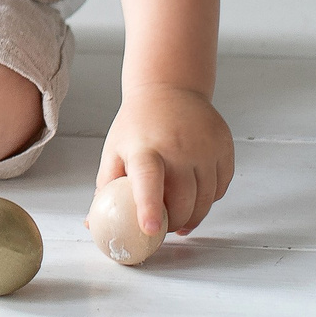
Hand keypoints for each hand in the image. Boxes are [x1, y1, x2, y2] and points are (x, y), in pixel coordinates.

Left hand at [98, 83, 233, 236]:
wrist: (168, 88)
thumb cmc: (138, 124)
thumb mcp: (114, 150)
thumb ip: (107, 187)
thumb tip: (92, 223)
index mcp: (144, 148)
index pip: (147, 179)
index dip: (149, 206)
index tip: (150, 228)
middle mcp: (177, 147)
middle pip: (182, 201)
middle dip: (174, 223)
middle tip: (165, 226)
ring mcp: (204, 147)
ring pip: (206, 201)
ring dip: (193, 217)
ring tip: (180, 216)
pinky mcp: (223, 147)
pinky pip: (221, 188)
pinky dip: (210, 199)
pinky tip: (197, 193)